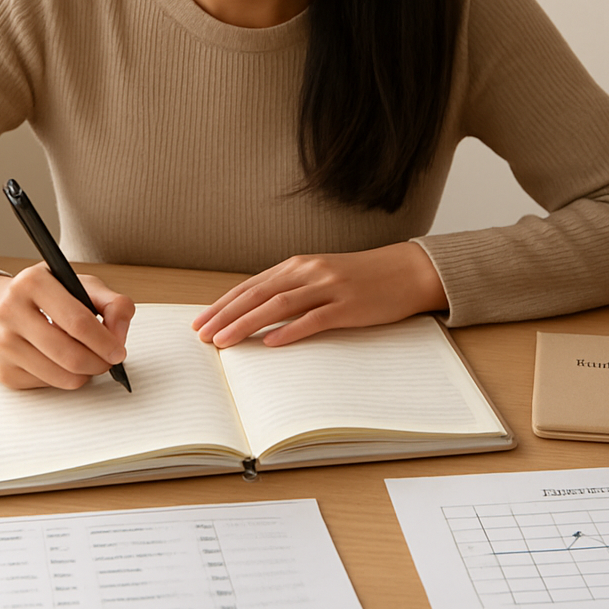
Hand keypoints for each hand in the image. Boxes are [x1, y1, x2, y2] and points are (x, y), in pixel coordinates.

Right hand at [0, 266, 134, 389]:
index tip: (119, 350)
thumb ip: (112, 303)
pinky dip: (64, 378)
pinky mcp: (3, 371)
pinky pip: (48, 385)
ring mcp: (3, 343)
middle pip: (69, 354)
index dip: (105, 341)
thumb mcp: (79, 285)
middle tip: (109, 361)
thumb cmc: (44, 296)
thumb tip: (119, 333)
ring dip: (85, 374)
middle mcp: (10, 311)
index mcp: (32, 282)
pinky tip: (61, 361)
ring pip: (61, 376)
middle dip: (99, 363)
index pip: (77, 321)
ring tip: (90, 360)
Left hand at [191, 241, 446, 347]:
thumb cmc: (363, 278)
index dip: (223, 304)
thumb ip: (294, 290)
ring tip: (224, 341)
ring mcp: (329, 287)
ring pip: (279, 305)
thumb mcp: (323, 277)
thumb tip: (257, 315)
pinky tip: (270, 343)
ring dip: (247, 324)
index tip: (200, 322)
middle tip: (202, 334)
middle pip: (258, 294)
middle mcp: (309, 271)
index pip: (251, 286)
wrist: (408, 270)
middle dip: (226, 315)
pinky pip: (314, 319)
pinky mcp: (349, 305)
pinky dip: (290, 331)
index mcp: (299, 264)